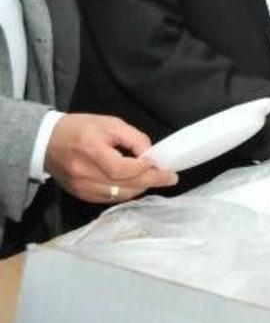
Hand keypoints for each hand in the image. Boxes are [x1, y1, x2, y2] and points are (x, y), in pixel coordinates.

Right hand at [45, 114, 177, 203]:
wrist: (47, 141)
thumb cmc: (81, 128)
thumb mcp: (110, 124)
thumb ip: (134, 138)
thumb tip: (151, 154)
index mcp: (91, 150)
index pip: (122, 169)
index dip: (144, 169)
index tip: (161, 165)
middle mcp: (84, 173)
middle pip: (124, 185)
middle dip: (150, 181)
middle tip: (170, 178)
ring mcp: (81, 187)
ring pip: (119, 195)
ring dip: (140, 188)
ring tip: (155, 180)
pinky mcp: (80, 194)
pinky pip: (109, 199)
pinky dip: (125, 193)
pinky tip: (136, 185)